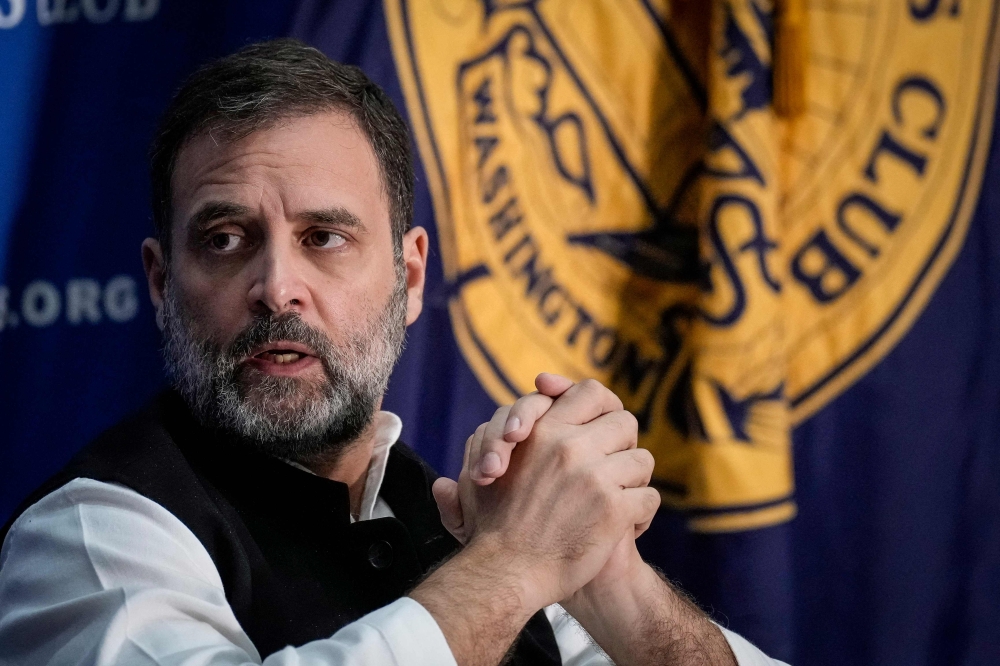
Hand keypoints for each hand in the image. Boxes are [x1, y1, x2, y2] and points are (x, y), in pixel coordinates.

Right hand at [434, 376, 658, 609]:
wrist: (506, 572)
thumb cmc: (492, 524)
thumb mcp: (484, 467)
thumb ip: (496, 435)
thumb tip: (520, 416)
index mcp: (542, 430)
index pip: (590, 393)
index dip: (602, 405)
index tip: (600, 424)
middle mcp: (569, 447)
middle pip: (625, 422)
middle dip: (622, 445)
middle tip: (611, 467)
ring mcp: (593, 477)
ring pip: (642, 460)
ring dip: (633, 481)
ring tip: (617, 500)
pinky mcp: (613, 510)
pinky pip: (648, 498)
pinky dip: (640, 515)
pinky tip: (624, 527)